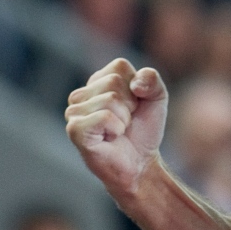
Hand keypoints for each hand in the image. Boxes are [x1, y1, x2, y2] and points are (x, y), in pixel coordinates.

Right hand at [65, 59, 167, 197]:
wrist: (140, 163)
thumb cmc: (143, 130)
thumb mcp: (156, 97)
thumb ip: (152, 79)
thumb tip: (136, 83)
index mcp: (97, 81)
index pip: (119, 66)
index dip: (137, 87)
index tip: (134, 106)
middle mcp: (80, 94)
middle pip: (114, 82)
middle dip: (130, 104)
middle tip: (126, 122)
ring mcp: (74, 112)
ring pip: (110, 99)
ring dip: (124, 119)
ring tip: (118, 130)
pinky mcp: (75, 129)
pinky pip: (105, 117)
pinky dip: (117, 128)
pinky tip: (111, 138)